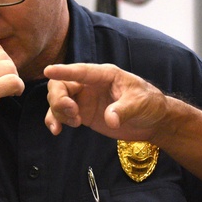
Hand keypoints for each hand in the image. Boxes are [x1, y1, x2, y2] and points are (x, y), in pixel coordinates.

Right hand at [44, 62, 164, 140]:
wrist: (153, 121)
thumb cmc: (149, 104)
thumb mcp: (140, 104)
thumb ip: (124, 110)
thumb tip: (110, 119)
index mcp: (104, 75)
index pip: (81, 71)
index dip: (64, 71)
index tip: (48, 71)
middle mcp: (90, 85)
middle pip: (62, 85)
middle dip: (59, 98)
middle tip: (72, 113)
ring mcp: (84, 99)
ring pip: (58, 100)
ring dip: (58, 112)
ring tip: (74, 123)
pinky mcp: (83, 114)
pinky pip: (62, 114)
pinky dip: (55, 120)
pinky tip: (57, 130)